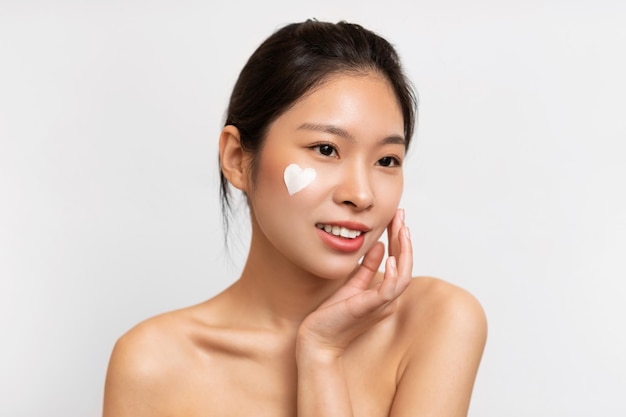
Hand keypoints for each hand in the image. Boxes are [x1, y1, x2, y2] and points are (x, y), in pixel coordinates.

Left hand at [297, 209, 412, 357]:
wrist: (317, 338)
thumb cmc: (332, 315)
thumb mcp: (352, 283)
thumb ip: (367, 267)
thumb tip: (379, 246)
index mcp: (384, 293)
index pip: (399, 261)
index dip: (399, 238)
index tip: (397, 217)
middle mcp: (388, 299)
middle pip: (405, 265)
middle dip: (404, 238)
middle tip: (401, 214)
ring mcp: (381, 305)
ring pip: (404, 276)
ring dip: (405, 251)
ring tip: (402, 229)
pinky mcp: (369, 308)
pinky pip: (389, 290)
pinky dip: (394, 273)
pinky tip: (392, 256)